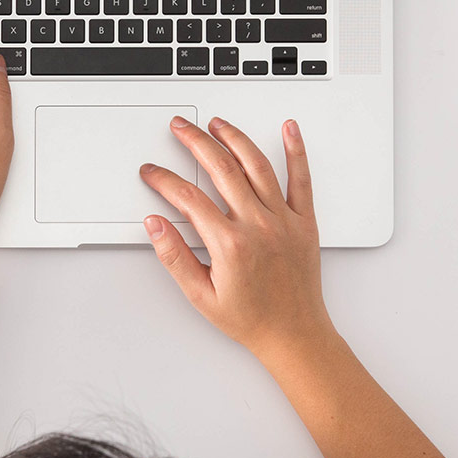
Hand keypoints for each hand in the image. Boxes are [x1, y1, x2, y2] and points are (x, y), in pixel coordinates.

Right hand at [140, 117, 330, 360]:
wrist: (294, 334)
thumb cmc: (251, 319)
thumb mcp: (201, 296)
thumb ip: (175, 256)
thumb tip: (155, 224)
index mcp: (230, 244)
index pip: (188, 198)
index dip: (164, 179)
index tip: (152, 171)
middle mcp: (258, 226)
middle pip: (221, 169)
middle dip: (195, 142)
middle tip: (180, 127)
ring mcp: (283, 220)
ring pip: (257, 166)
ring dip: (234, 138)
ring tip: (218, 123)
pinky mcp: (304, 221)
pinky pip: (301, 180)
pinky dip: (296, 151)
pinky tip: (289, 129)